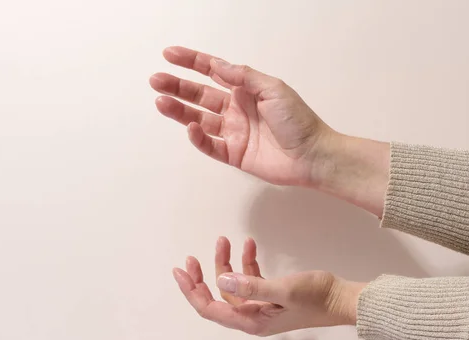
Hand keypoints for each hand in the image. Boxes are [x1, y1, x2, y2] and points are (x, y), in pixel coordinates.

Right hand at [150, 47, 389, 216]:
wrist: (312, 155)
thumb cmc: (298, 120)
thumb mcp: (273, 89)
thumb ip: (244, 77)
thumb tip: (219, 65)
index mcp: (246, 90)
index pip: (213, 72)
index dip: (191, 62)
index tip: (170, 55)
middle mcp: (236, 109)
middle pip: (200, 95)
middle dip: (177, 86)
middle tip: (156, 80)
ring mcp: (233, 132)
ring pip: (199, 119)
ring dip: (180, 111)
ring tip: (160, 102)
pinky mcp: (234, 154)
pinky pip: (210, 145)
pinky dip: (199, 138)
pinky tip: (190, 127)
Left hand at [172, 237, 365, 335]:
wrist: (343, 299)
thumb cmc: (316, 297)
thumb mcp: (283, 290)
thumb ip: (251, 286)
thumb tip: (221, 279)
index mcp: (251, 320)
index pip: (210, 308)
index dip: (191, 291)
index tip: (179, 272)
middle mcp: (252, 316)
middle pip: (218, 296)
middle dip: (203, 276)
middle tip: (191, 258)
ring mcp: (262, 306)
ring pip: (233, 284)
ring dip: (226, 263)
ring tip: (224, 239)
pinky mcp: (272, 295)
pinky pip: (251, 278)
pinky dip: (247, 262)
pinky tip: (250, 243)